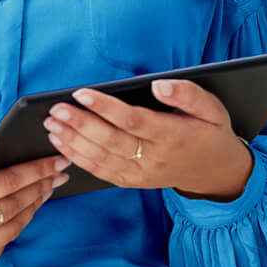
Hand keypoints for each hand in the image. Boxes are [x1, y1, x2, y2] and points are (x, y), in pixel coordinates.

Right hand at [0, 118, 69, 266]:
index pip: (6, 182)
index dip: (34, 169)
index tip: (54, 158)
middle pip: (15, 205)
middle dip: (41, 185)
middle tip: (60, 170)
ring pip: (14, 227)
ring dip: (35, 206)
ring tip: (49, 187)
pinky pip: (3, 245)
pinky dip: (17, 225)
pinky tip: (26, 208)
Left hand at [41, 80, 253, 200]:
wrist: (215, 172)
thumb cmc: (209, 131)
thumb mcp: (212, 108)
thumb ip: (187, 93)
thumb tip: (159, 85)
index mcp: (172, 135)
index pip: (132, 120)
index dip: (105, 108)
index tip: (80, 93)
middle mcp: (153, 158)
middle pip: (110, 141)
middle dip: (80, 124)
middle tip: (56, 110)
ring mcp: (141, 173)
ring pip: (101, 159)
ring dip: (72, 142)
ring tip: (51, 125)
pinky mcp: (132, 181)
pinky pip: (101, 172)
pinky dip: (78, 159)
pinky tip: (61, 145)